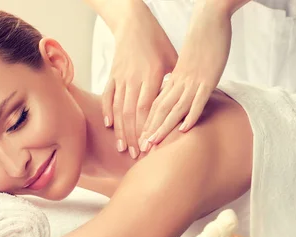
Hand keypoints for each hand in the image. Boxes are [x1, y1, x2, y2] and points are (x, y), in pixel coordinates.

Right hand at [102, 0, 176, 158]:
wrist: (133, 22)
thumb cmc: (156, 40)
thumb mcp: (172, 58)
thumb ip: (177, 82)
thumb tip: (187, 104)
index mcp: (153, 75)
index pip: (149, 108)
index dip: (149, 129)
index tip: (151, 146)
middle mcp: (135, 78)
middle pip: (133, 113)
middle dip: (134, 136)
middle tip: (137, 155)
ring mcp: (121, 77)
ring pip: (120, 108)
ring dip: (121, 130)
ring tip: (123, 148)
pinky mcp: (112, 74)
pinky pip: (108, 95)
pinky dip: (108, 111)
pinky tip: (109, 126)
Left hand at [139, 4, 232, 151]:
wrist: (209, 20)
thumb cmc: (200, 41)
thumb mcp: (186, 63)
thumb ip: (180, 79)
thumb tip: (176, 92)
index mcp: (173, 79)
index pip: (155, 103)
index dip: (147, 122)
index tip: (139, 138)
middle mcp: (179, 82)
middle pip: (160, 109)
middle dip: (149, 130)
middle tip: (140, 149)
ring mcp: (192, 81)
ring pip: (174, 108)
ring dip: (163, 127)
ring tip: (154, 144)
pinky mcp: (207, 78)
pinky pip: (197, 99)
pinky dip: (190, 115)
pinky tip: (184, 129)